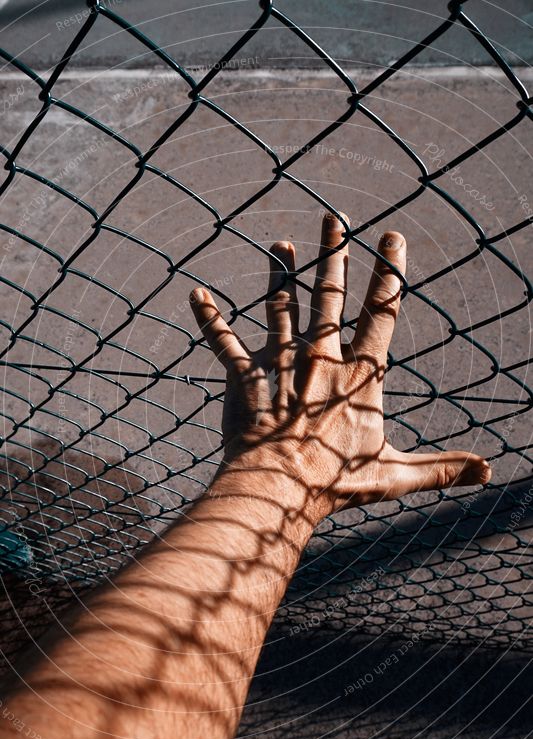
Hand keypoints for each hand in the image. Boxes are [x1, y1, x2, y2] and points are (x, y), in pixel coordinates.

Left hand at [189, 213, 489, 522]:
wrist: (279, 488)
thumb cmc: (337, 482)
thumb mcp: (395, 474)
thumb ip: (440, 468)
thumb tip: (488, 473)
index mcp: (357, 374)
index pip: (380, 313)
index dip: (388, 273)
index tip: (392, 237)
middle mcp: (319, 358)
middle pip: (328, 296)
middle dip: (333, 254)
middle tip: (333, 218)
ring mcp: (279, 364)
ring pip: (279, 308)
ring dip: (280, 275)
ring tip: (281, 246)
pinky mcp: (244, 379)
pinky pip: (224, 344)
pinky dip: (210, 319)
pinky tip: (196, 295)